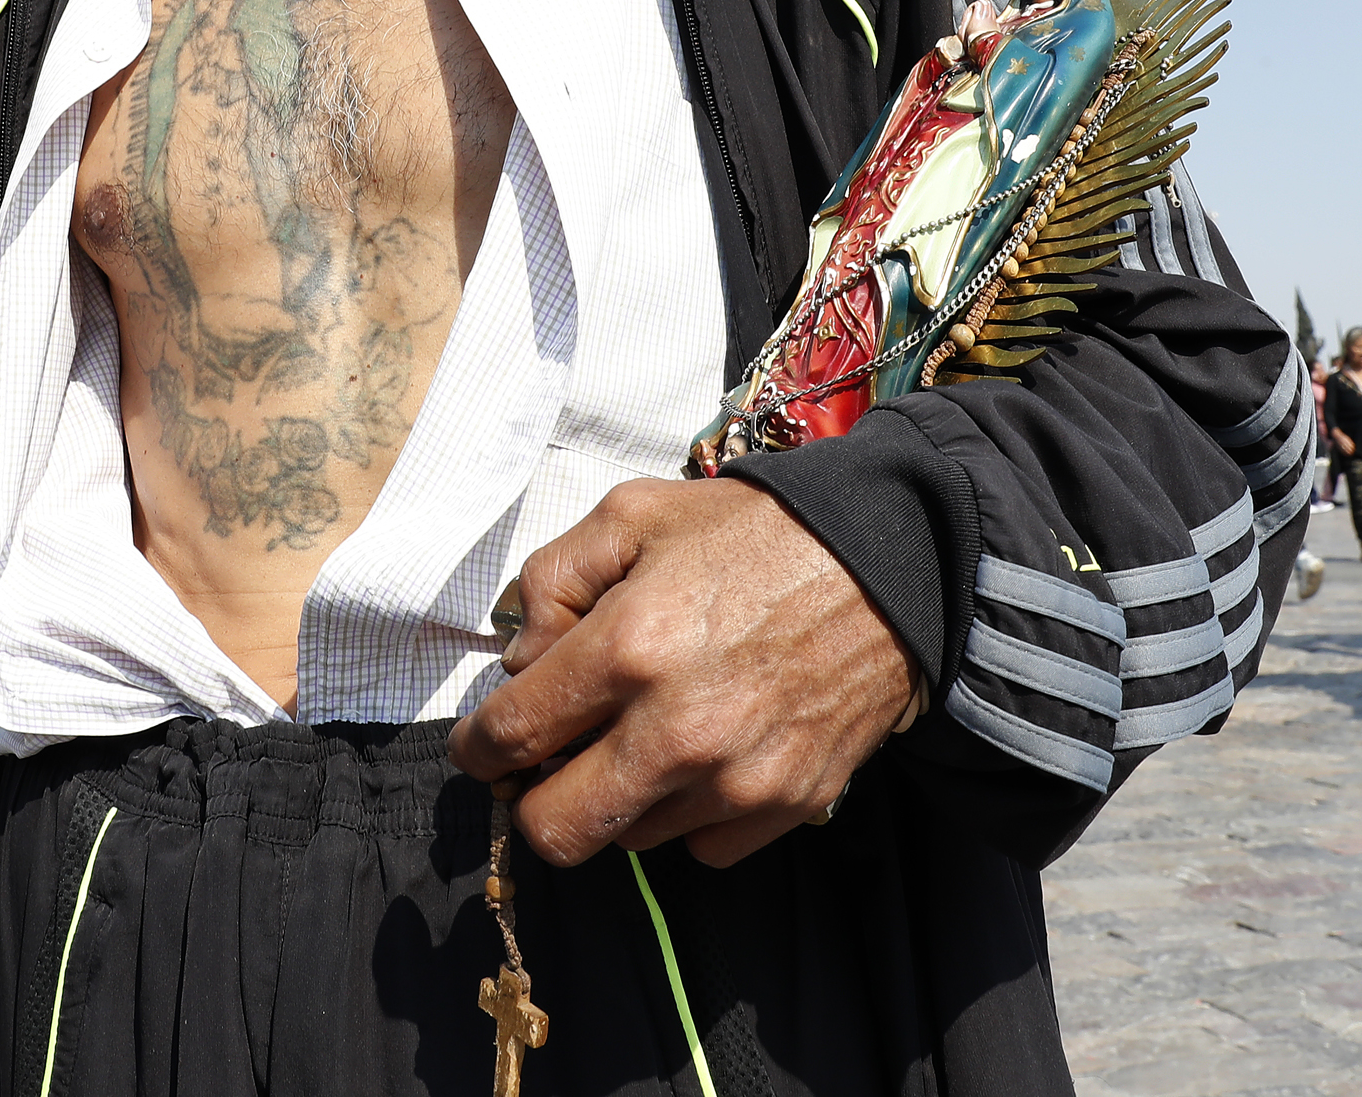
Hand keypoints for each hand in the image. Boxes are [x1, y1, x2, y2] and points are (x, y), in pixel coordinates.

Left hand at [449, 477, 914, 870]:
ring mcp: (733, 779)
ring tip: (639, 736)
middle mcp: (675, 730)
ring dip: (614, 799)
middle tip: (546, 761)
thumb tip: (519, 665)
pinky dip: (685, 812)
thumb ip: (552, 582)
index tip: (481, 745)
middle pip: (554, 829)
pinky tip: (699, 754)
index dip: (477, 748)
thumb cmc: (749, 535)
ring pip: (625, 839)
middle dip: (532, 799)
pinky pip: (699, 846)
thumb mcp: (632, 515)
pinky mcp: (782, 807)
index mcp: (627, 647)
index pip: (510, 736)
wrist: (884, 565)